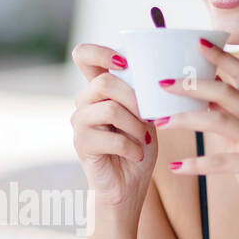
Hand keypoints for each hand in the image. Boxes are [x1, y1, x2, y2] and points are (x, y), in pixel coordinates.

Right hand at [70, 43, 156, 213]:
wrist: (130, 186)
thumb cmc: (139, 147)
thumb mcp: (147, 114)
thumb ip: (144, 93)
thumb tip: (158, 74)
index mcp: (98, 89)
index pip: (84, 56)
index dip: (101, 52)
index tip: (125, 64)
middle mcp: (84, 103)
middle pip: (103, 82)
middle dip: (134, 98)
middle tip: (149, 116)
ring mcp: (80, 123)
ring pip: (109, 109)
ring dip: (135, 125)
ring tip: (145, 138)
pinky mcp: (82, 145)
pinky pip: (110, 138)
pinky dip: (132, 147)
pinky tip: (137, 154)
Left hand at [156, 40, 238, 238]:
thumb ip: (230, 120)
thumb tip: (201, 99)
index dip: (221, 57)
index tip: (197, 43)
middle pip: (227, 91)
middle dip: (192, 84)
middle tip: (162, 83)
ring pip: (220, 121)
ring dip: (185, 119)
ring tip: (160, 121)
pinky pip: (222, 161)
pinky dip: (196, 164)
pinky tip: (174, 168)